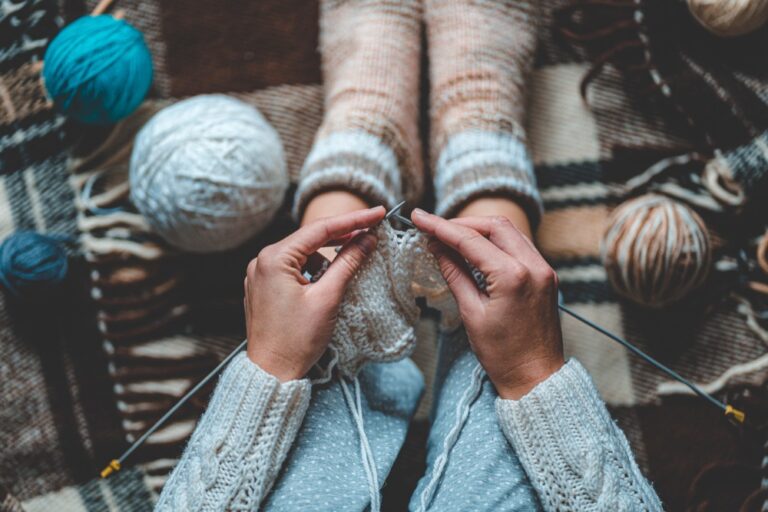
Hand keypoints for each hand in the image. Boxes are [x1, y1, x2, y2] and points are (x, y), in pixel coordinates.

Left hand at [245, 207, 384, 380]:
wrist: (271, 373)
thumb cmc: (296, 340)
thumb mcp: (328, 298)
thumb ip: (348, 263)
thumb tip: (367, 239)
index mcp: (274, 259)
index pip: (320, 229)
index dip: (354, 220)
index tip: (378, 213)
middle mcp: (262, 261)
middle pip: (310, 238)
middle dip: (342, 235)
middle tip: (372, 230)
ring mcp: (260, 274)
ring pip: (303, 254)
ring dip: (327, 256)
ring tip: (349, 266)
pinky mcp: (264, 288)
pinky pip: (293, 268)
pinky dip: (313, 270)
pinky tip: (328, 280)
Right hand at [411, 210, 563, 398]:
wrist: (536, 378)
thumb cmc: (503, 355)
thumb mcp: (472, 314)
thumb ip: (455, 275)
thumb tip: (438, 249)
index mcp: (513, 276)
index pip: (471, 240)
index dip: (441, 227)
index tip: (420, 218)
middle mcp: (533, 266)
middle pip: (494, 225)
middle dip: (462, 223)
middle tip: (434, 228)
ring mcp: (544, 269)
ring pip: (509, 231)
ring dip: (479, 229)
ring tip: (451, 237)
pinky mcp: (546, 276)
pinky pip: (519, 246)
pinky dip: (496, 241)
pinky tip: (476, 249)